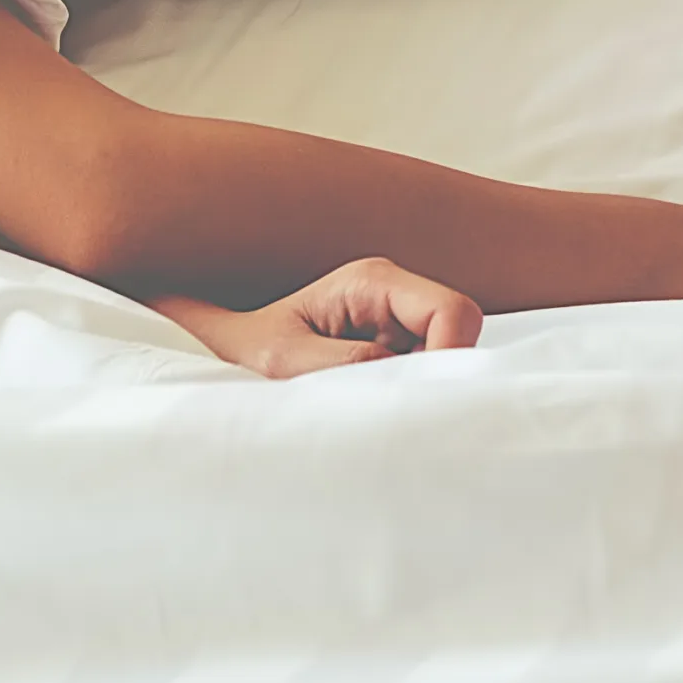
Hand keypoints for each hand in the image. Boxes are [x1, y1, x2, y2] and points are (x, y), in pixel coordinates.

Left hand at [152, 257, 484, 378]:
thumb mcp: (284, 362)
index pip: (452, 310)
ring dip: (415, 386)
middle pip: (458, 332)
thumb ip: (349, 366)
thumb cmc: (246, 346)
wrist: (224, 345)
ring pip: (444, 356)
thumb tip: (410, 379)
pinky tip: (368, 401)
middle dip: (433, 374)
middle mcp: (393, 292)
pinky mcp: (393, 342)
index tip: (419, 397)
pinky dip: (405, 392)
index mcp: (372, 280)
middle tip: (383, 402)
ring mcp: (395, 317)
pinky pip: (423, 370)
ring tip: (363, 401)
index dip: (451, 356)